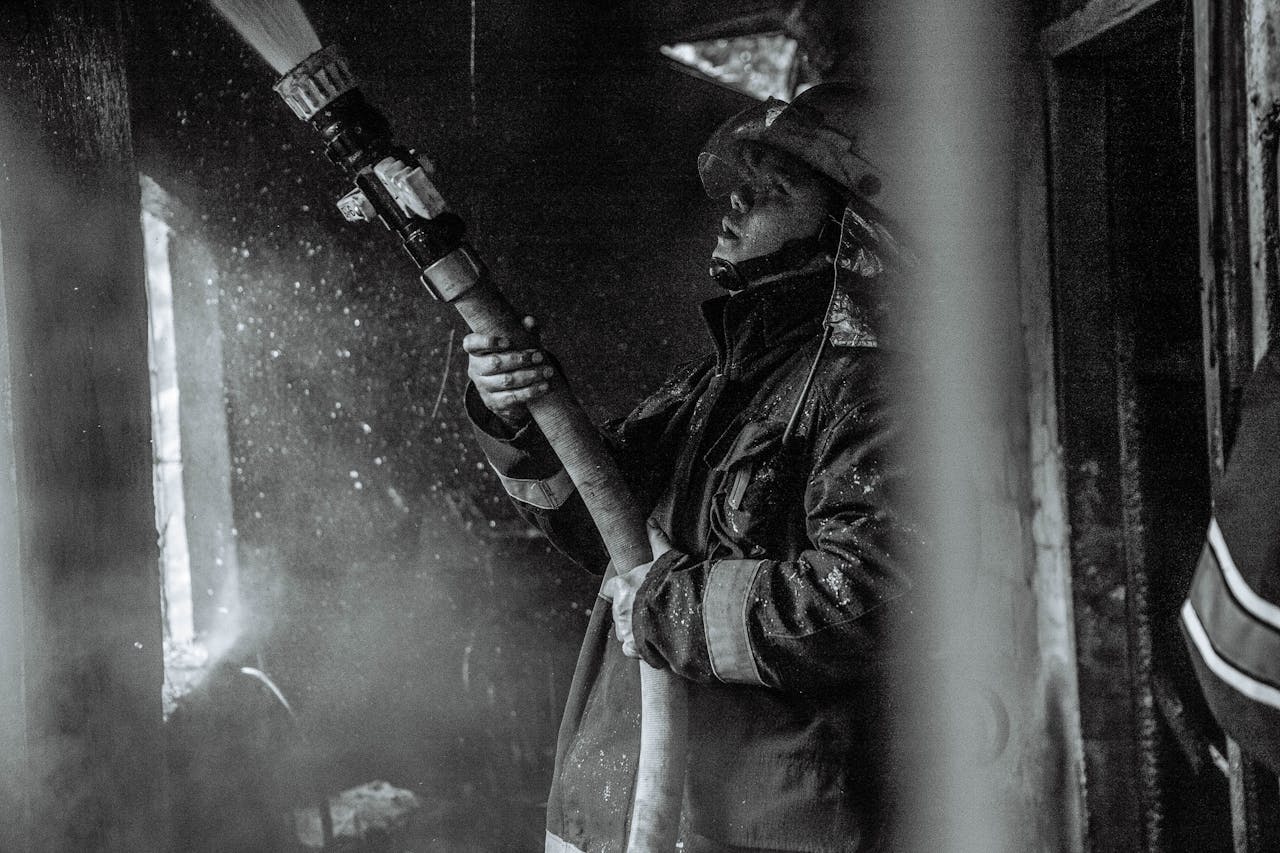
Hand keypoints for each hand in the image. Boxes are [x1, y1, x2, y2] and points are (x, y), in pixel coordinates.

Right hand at [464, 316, 554, 429]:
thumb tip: (530, 321)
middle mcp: (475, 369)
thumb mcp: (517, 340)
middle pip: (494, 363)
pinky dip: (530, 391)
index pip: (472, 344)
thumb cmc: (513, 355)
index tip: (508, 341)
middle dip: (519, 359)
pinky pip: (513, 398)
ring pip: (506, 381)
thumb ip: (523, 329)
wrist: (511, 388)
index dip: (487, 342)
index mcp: (475, 350)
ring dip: (529, 376)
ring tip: (547, 371)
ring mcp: (483, 388)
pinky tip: (544, 386)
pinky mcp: (494, 403)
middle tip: (539, 356)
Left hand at [601, 523, 674, 658]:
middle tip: (649, 610)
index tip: (632, 593)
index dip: (622, 591)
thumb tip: (650, 521)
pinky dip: (638, 648)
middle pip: (618, 611)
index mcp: (622, 585)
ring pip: (624, 630)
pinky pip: (630, 649)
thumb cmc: (672, 582)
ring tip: (653, 627)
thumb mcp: (666, 557)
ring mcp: (625, 629)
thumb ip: (656, 539)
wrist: (683, 612)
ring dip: (634, 629)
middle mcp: (619, 608)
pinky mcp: (633, 647)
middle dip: (630, 611)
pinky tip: (651, 643)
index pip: (611, 588)